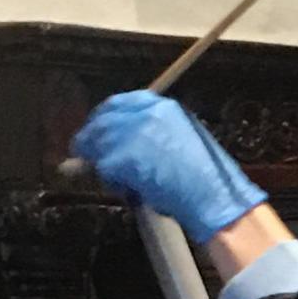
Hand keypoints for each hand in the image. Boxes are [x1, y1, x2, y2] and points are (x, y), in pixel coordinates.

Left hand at [73, 90, 267, 243]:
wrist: (213, 195)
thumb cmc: (206, 176)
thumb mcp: (182, 141)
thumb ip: (151, 136)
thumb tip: (124, 143)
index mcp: (163, 107)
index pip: (121, 103)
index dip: (104, 117)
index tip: (97, 129)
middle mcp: (147, 114)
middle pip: (104, 120)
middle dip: (91, 138)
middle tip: (84, 154)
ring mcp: (134, 134)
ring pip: (100, 143)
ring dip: (101, 162)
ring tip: (114, 178)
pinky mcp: (125, 157)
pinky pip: (104, 168)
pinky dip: (111, 181)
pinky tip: (126, 189)